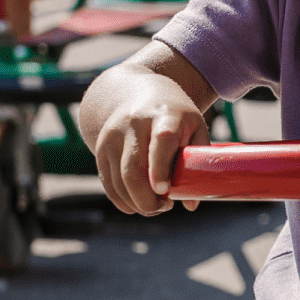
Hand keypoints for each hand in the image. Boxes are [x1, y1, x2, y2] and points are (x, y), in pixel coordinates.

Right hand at [92, 78, 211, 216]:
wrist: (139, 92)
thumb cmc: (175, 116)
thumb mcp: (195, 128)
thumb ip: (199, 163)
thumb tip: (191, 205)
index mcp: (164, 115)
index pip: (161, 141)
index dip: (160, 168)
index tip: (164, 192)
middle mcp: (134, 123)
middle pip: (133, 170)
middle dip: (148, 200)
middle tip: (164, 207)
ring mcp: (113, 135)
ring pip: (119, 181)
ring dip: (137, 203)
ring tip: (155, 205)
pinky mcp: (100, 148)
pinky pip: (108, 184)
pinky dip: (122, 201)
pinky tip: (137, 204)